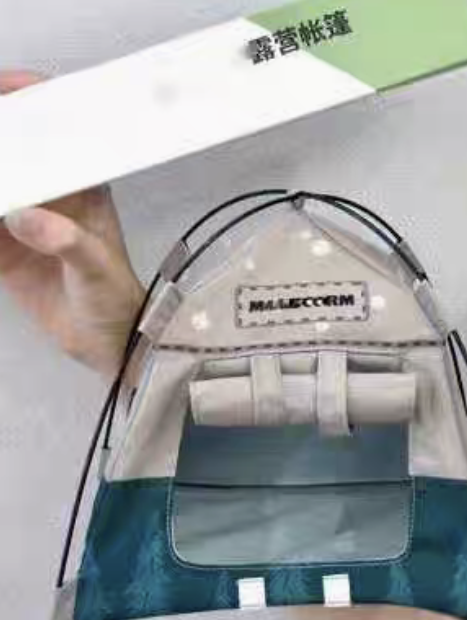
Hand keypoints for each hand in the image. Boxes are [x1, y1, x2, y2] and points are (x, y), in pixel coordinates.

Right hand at [0, 71, 144, 376]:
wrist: (104, 342)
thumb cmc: (113, 296)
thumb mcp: (98, 266)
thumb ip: (68, 241)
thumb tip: (26, 218)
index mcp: (82, 187)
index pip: (56, 134)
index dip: (29, 104)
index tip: (3, 88)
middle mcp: (50, 195)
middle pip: (13, 151)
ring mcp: (23, 220)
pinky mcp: (3, 249)